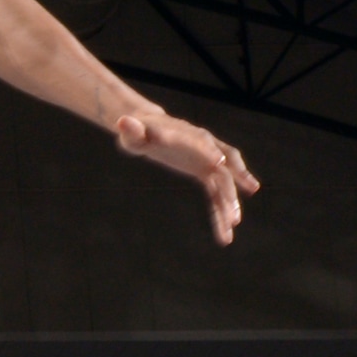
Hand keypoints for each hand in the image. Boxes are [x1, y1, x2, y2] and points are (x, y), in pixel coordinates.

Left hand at [108, 100, 257, 243]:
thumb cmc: (140, 130)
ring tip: (234, 224)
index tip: (219, 164)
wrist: (150, 129)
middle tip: (232, 209)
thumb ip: (131, 129)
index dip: (210, 152)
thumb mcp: (133, 131)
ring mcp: (207, 161)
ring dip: (230, 203)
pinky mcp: (205, 173)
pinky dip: (221, 211)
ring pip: (224, 184)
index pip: (202, 143)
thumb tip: (122, 122)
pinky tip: (225, 233)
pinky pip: (216, 194)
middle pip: (223, 167)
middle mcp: (205, 147)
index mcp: (188, 134)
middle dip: (228, 187)